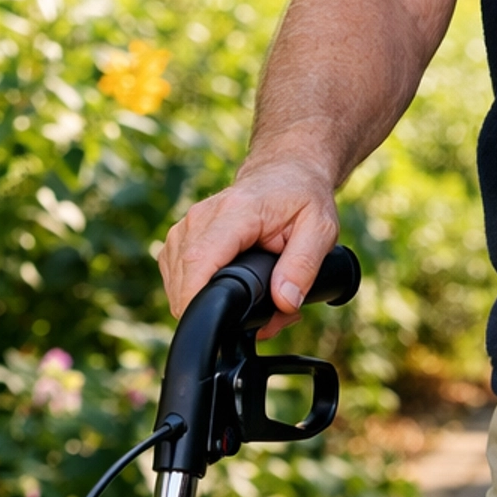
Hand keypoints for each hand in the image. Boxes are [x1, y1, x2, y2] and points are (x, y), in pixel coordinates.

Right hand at [158, 157, 340, 338]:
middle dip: (215, 309)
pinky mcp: (180, 238)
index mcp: (235, 212)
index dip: (197, 298)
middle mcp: (201, 217)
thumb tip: (285, 302)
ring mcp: (186, 226)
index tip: (215, 324)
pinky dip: (198, 291)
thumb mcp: (320, 229)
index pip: (199, 260)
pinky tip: (228, 288)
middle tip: (263, 316)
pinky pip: (176, 276)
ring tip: (249, 298)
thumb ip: (304, 266)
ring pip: (176, 281)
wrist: (285, 172)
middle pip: (183, 277)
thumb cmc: (302, 198)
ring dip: (207, 301)